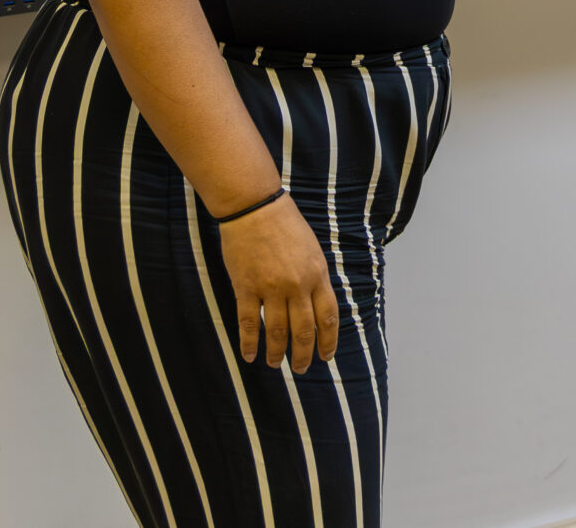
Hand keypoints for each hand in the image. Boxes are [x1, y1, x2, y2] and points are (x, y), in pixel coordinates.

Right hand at [217, 194, 339, 371]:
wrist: (255, 207)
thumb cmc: (285, 224)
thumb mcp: (312, 249)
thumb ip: (316, 278)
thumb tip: (317, 305)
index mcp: (318, 275)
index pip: (328, 317)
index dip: (328, 341)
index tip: (326, 356)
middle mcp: (298, 285)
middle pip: (304, 330)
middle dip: (304, 354)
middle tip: (301, 368)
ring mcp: (272, 288)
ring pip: (278, 331)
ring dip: (277, 353)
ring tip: (275, 364)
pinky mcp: (247, 287)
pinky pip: (249, 323)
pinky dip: (249, 342)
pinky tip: (249, 355)